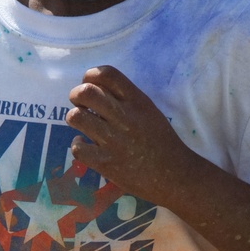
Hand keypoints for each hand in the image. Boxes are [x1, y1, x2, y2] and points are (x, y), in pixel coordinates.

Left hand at [66, 65, 190, 203]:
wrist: (174, 176)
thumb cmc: (162, 142)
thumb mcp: (150, 112)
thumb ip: (128, 99)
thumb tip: (98, 90)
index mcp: (138, 101)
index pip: (107, 74)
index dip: (91, 75)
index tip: (89, 84)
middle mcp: (125, 117)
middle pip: (86, 92)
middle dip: (76, 95)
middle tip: (80, 104)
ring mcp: (114, 141)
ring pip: (76, 117)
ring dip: (75, 118)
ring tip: (82, 124)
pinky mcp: (106, 163)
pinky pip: (78, 147)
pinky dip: (78, 144)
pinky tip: (85, 145)